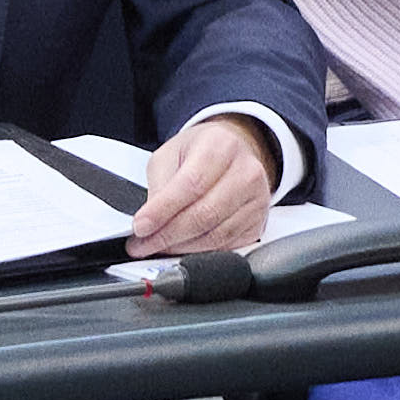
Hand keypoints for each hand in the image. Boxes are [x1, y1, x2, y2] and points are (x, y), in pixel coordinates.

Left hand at [128, 117, 274, 257]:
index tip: (140, 227)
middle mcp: (246, 172)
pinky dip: (200, 252)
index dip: (163, 210)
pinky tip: (182, 248)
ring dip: (182, 247)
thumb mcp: (170, 155)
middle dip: (168, 235)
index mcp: (221, 147)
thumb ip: (159, 185)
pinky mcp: (258, 222)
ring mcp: (257, 200)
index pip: (191, 185)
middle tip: (143, 244)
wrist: (232, 152)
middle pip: (205, 214)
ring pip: (217, 235)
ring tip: (158, 247)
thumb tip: (148, 221)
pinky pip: (227, 245)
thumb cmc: (200, 152)